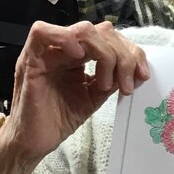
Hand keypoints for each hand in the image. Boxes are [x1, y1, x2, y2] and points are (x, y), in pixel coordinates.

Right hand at [0, 20, 149, 163]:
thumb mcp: (94, 97)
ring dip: (104, 53)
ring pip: (82, 30)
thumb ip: (112, 79)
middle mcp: (64, 49)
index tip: (142, 76)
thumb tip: (136, 70)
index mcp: (79, 56)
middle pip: (101, 31)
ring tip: (106, 83)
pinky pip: (42, 32)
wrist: (34, 143)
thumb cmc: (59, 120)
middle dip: (123, 55)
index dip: (131, 52)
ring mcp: (47, 52)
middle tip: (126, 85)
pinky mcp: (31, 60)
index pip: (109, 38)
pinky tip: (81, 60)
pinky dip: (67, 39)